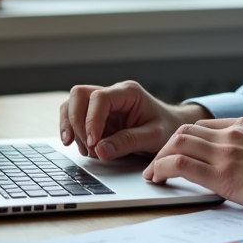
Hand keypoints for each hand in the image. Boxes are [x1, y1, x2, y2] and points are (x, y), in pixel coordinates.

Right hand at [59, 80, 211, 160]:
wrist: (171, 128)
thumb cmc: (166, 128)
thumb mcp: (154, 137)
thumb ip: (128, 142)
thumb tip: (100, 151)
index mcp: (129, 92)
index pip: (100, 98)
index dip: (91, 120)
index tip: (94, 143)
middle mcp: (112, 93)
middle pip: (79, 95)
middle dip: (76, 122)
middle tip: (88, 147)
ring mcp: (102, 104)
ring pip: (71, 104)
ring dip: (71, 127)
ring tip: (85, 150)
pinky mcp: (96, 116)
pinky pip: (74, 117)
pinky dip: (73, 132)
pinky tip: (83, 147)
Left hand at [143, 117, 242, 217]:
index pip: (202, 126)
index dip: (183, 139)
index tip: (175, 153)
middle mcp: (231, 135)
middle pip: (183, 131)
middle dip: (165, 147)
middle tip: (158, 164)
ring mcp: (225, 153)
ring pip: (176, 143)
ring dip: (158, 158)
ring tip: (154, 174)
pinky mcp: (222, 175)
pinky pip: (179, 164)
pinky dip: (162, 168)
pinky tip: (159, 179)